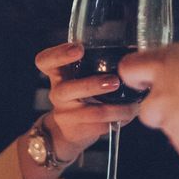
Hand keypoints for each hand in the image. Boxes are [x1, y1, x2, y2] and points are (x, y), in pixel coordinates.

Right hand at [34, 43, 139, 160]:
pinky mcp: (77, 130)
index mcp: (58, 73)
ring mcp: (65, 113)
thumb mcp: (80, 76)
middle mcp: (58, 92)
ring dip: (115, 109)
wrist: (67, 130)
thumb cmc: (81, 94)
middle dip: (91, 85)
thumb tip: (133, 54)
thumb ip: (94, 63)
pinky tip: (129, 115)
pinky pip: (100, 126)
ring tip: (132, 106)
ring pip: (90, 112)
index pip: (45, 61)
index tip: (79, 49)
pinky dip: (119, 120)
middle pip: (65, 89)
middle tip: (114, 81)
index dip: (59, 54)